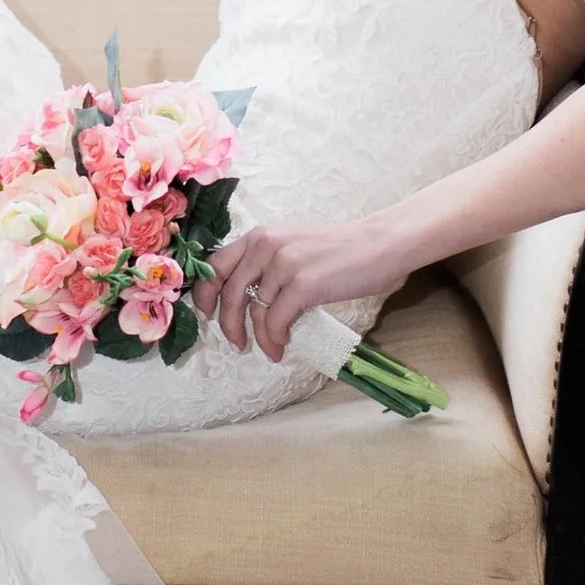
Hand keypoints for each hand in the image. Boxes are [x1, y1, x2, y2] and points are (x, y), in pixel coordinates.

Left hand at [197, 220, 389, 362]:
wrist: (379, 244)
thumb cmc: (340, 249)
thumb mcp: (293, 244)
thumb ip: (266, 261)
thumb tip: (246, 296)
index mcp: (260, 235)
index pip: (215, 265)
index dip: (205, 293)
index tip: (207, 314)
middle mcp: (266, 245)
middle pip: (229, 292)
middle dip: (228, 323)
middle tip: (236, 343)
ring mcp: (284, 264)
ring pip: (254, 310)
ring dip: (259, 337)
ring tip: (270, 349)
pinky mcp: (302, 284)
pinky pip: (275, 320)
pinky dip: (275, 338)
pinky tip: (282, 344)